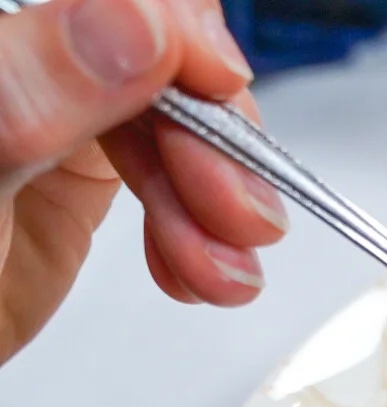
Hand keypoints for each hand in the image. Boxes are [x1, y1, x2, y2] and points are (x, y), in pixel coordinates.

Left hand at [0, 0, 285, 362]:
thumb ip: (32, 90)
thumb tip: (134, 23)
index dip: (174, 27)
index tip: (215, 84)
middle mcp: (16, 58)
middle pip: (154, 56)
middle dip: (212, 140)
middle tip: (236, 215)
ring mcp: (45, 109)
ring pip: (174, 121)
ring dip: (220, 201)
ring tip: (220, 272)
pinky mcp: (70, 170)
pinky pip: (165, 175)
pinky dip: (201, 228)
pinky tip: (199, 270)